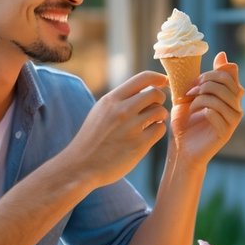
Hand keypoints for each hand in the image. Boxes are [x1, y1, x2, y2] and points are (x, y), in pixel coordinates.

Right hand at [67, 71, 169, 185]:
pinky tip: (148, 135)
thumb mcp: (100, 112)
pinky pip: (160, 129)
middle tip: (154, 108)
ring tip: (151, 123)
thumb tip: (144, 90)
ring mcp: (131, 127)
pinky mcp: (139, 145)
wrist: (80, 166)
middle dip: (159, 100)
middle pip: (155, 94)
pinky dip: (157, 130)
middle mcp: (122, 110)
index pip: (143, 78)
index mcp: (111, 100)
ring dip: (160, 116)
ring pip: (160, 111)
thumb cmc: (91, 139)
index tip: (164, 82)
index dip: (158, 78)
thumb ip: (119, 100)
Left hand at [170, 52, 243, 165]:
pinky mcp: (225, 132)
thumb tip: (223, 54)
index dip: (212, 72)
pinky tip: (194, 116)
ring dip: (200, 98)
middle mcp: (236, 107)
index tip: (196, 80)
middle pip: (227, 83)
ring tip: (190, 104)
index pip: (230, 74)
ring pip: (221, 97)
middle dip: (205, 83)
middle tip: (190, 91)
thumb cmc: (186, 122)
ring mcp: (232, 121)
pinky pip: (214, 112)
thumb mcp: (193, 95)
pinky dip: (201, 110)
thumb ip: (208, 78)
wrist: (180, 150)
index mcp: (231, 97)